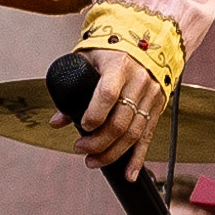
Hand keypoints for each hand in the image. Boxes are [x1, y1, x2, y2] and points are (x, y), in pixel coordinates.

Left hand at [49, 50, 165, 178]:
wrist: (148, 39)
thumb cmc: (111, 47)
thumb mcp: (88, 59)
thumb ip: (72, 87)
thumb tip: (56, 122)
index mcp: (119, 64)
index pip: (108, 94)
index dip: (94, 115)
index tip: (82, 127)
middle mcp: (139, 81)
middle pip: (120, 121)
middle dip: (98, 142)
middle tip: (80, 150)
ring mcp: (151, 95)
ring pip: (133, 133)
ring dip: (112, 153)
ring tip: (93, 162)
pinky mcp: (158, 107)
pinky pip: (147, 137)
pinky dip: (137, 158)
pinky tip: (129, 175)